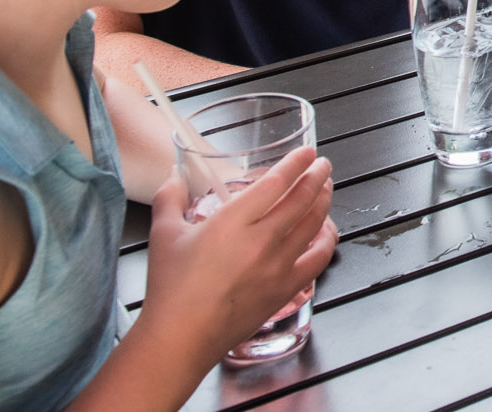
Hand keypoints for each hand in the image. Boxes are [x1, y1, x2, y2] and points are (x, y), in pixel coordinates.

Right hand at [139, 148, 338, 364]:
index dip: (296, 163)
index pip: (276, 183)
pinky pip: (319, 259)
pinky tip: (326, 231)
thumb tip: (174, 174)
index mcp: (233, 221)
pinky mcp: (286, 289)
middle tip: (322, 164)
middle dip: (317, 176)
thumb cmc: (170, 288)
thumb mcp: (164, 235)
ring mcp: (278, 266)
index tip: (308, 153)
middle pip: (302, 199)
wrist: (181, 338)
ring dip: (324, 201)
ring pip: (315, 224)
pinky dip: (328, 240)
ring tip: (325, 189)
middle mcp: (262, 240)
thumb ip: (169, 198)